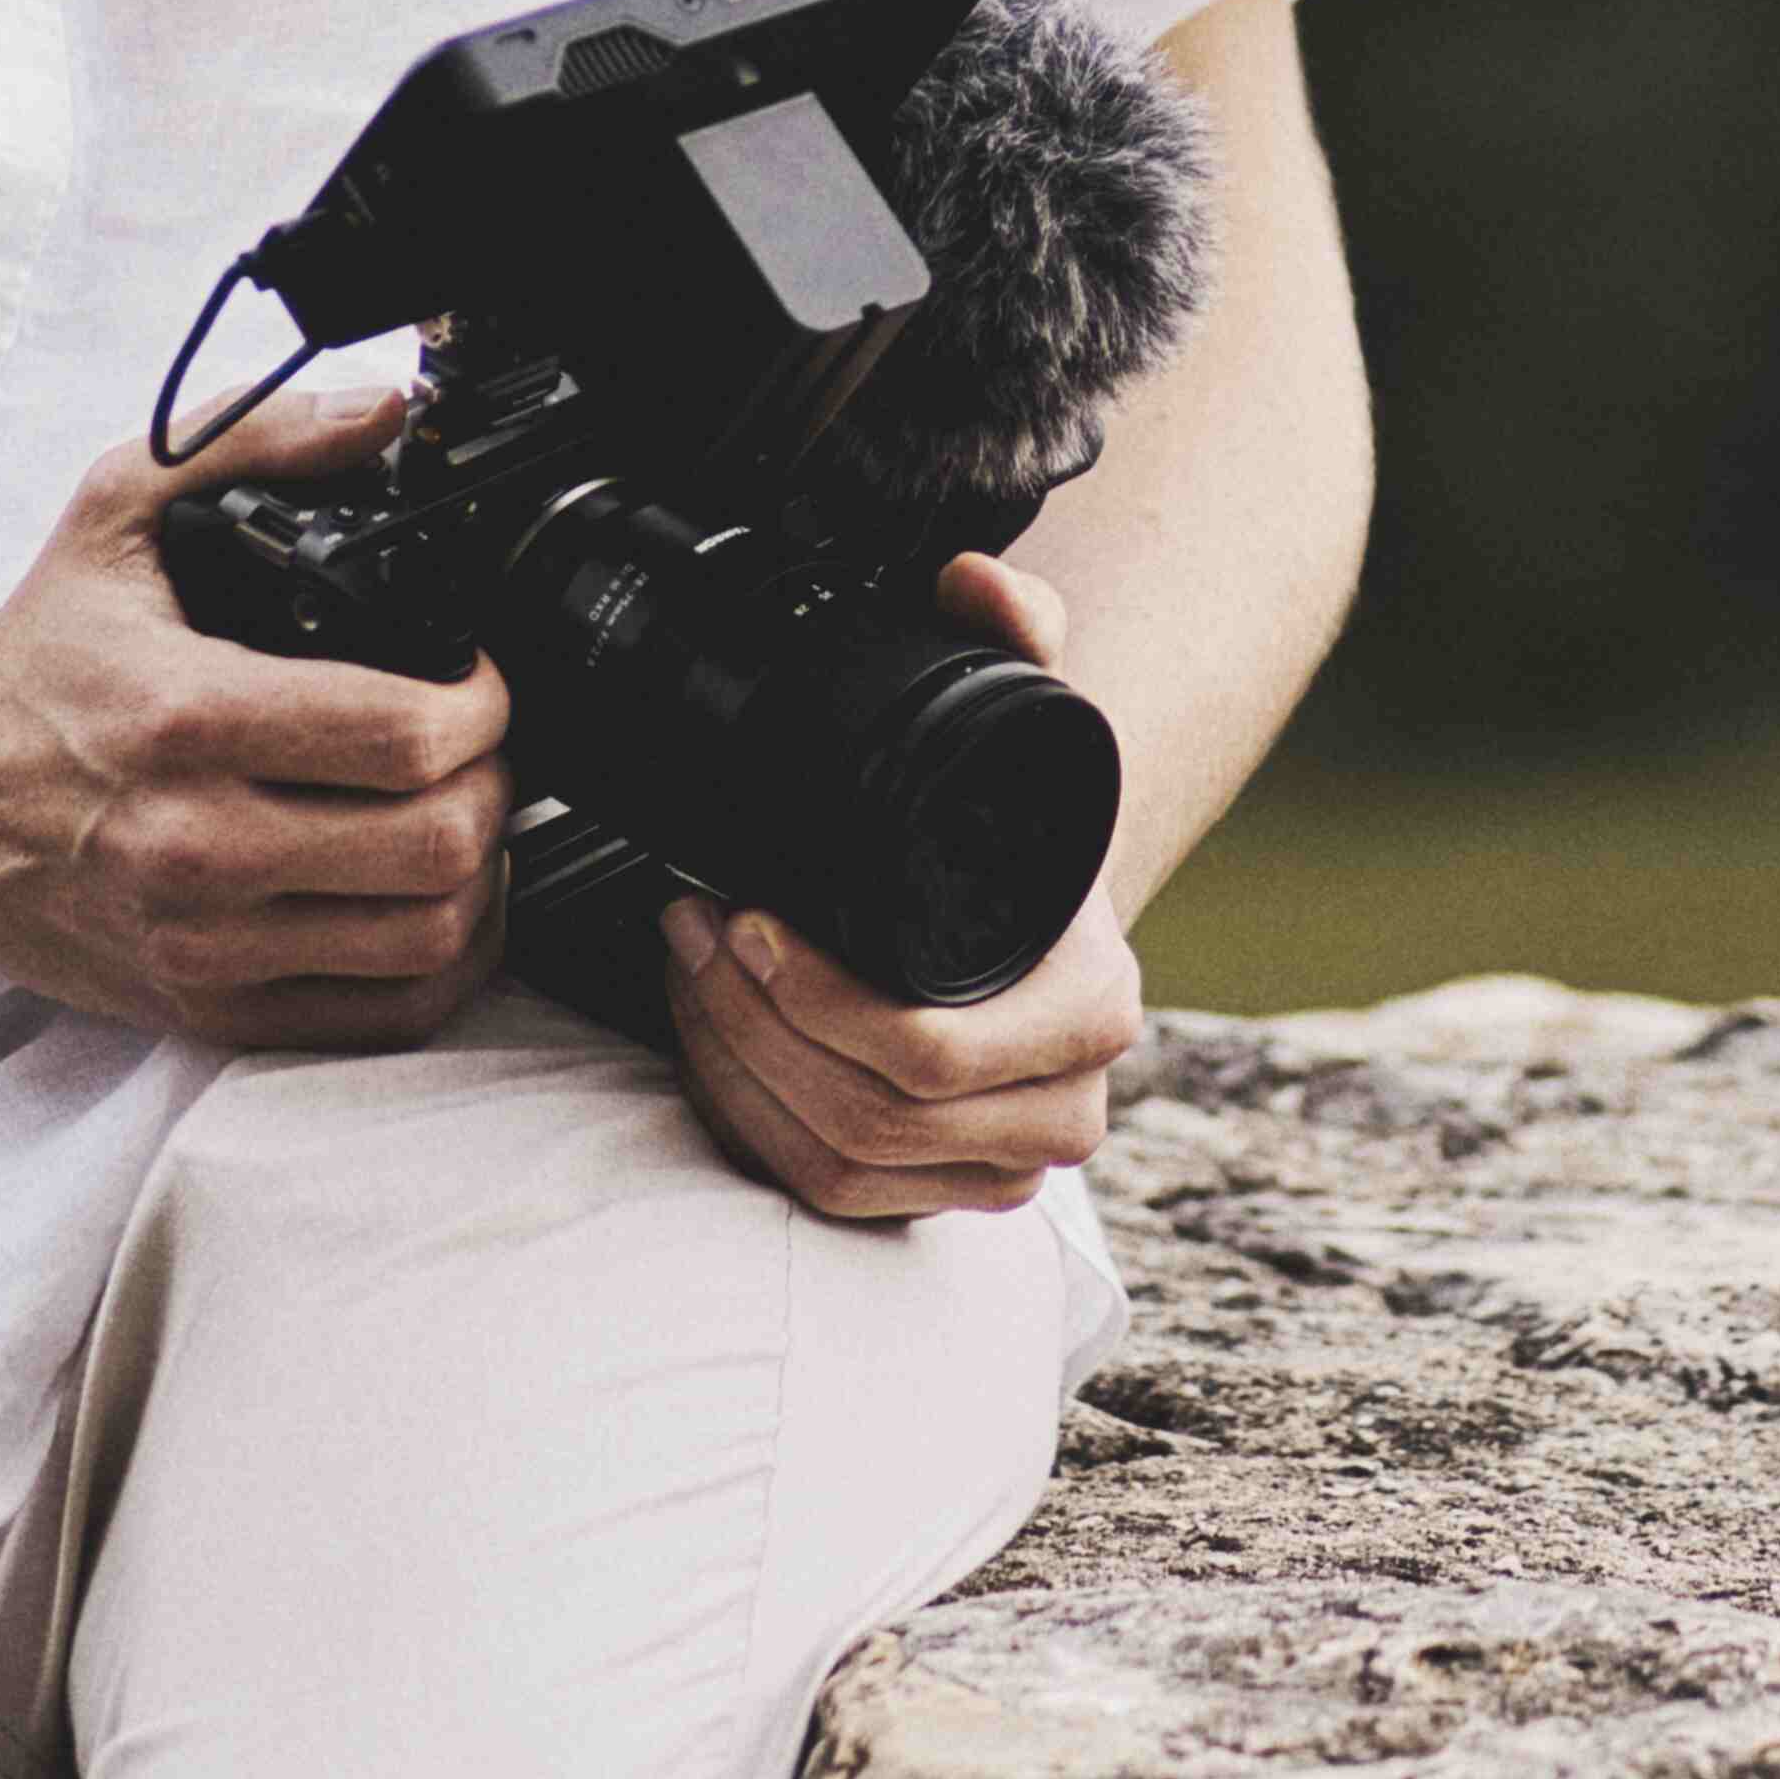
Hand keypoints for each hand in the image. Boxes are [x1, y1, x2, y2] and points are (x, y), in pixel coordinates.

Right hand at [0, 388, 511, 1049]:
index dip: (483, 703)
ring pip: (427, 937)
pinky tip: (432, 903)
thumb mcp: (118, 513)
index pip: (403, 734)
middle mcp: (196, 846)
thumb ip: (255, 438)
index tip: (479, 681)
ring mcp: (204, 944)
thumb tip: (382, 407)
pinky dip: (441, 963)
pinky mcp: (205, 1010)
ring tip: (460, 815)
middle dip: (494, 782)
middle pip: (437, 842)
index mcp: (185, 718)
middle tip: (481, 746)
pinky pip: (382, 1017)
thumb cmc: (29, 664)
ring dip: (480, 874)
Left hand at [656, 552, 1146, 1221]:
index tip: (741, 915)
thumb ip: (1012, 628)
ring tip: (687, 968)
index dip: (812, 997)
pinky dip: (751, 1121)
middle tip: (689, 928)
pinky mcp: (942, 1201)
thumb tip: (974, 578)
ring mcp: (1004, 1166)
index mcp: (1092, 1010)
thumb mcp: (1025, 723)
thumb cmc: (1022, 832)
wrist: (1043, 918)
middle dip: (748, 1022)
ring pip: (837, 1161)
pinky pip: (826, 1193)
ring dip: (735, 1066)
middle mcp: (1063, 1106)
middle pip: (868, 1116)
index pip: (930, 1051)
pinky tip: (712, 1040)